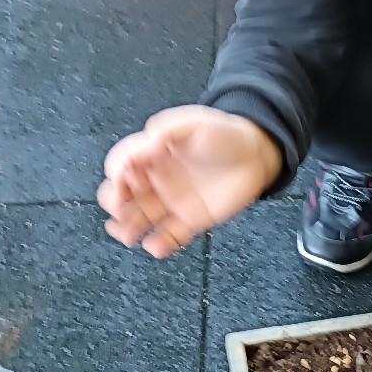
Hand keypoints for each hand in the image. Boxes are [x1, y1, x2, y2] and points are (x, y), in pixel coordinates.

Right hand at [98, 106, 281, 257]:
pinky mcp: (192, 220)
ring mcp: (174, 202)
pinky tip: (154, 247)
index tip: (120, 181)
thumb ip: (165, 132)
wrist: (255, 155)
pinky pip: (172, 237)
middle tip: (119, 211)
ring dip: (129, 229)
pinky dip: (161, 245)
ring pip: (143, 220)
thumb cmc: (224, 134)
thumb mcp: (192, 123)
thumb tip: (143, 148)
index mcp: (152, 155)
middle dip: (116, 205)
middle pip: (126, 197)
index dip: (117, 174)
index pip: (123, 166)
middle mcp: (159, 180)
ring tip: (126, 236)